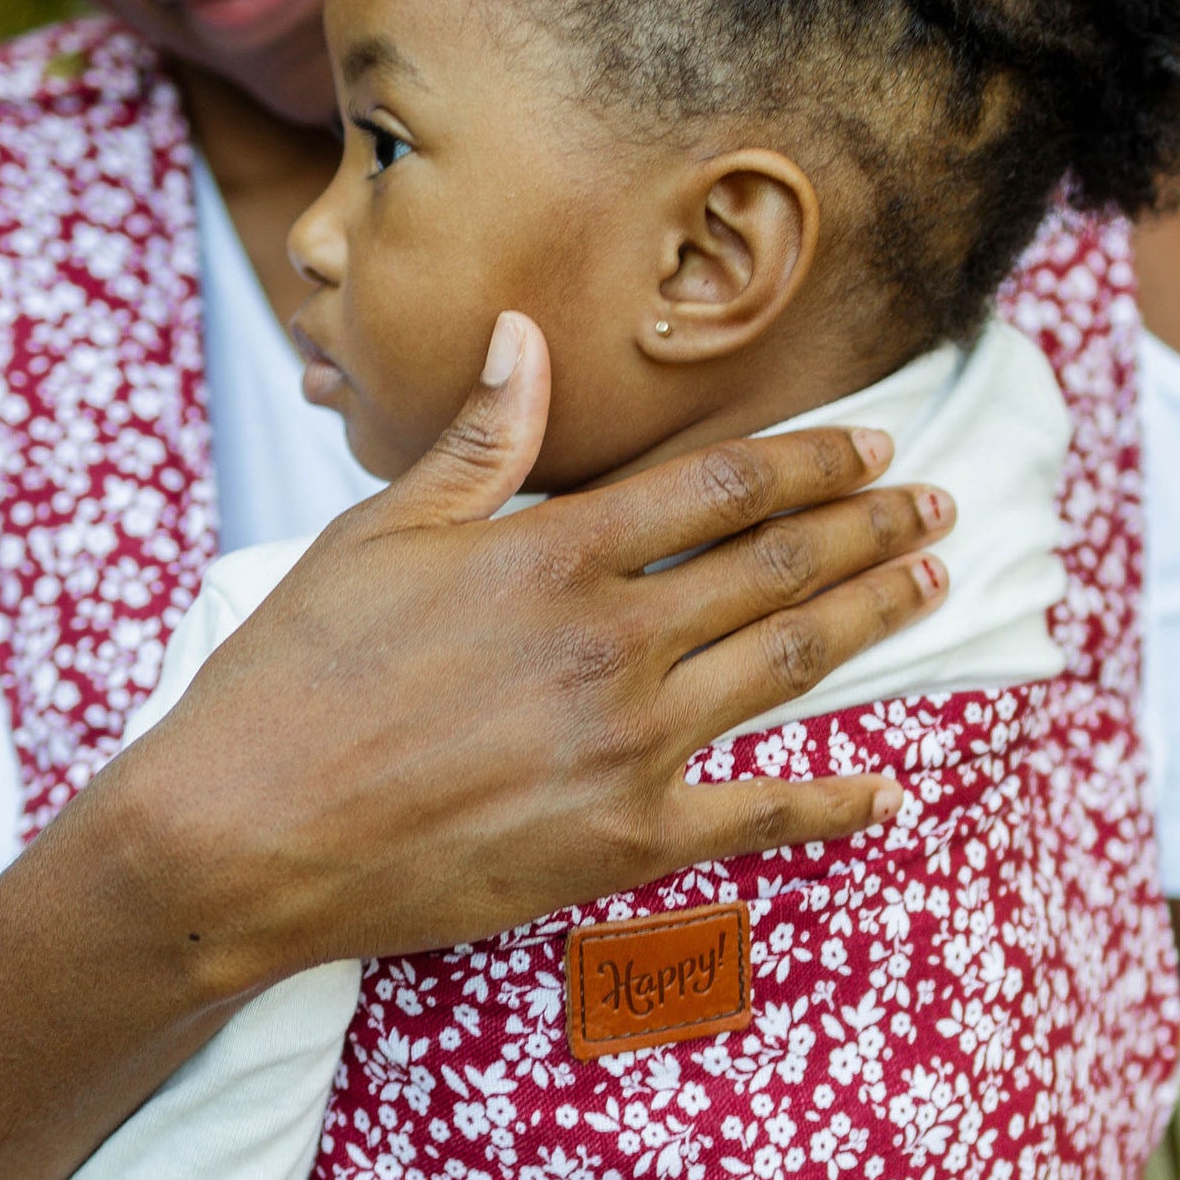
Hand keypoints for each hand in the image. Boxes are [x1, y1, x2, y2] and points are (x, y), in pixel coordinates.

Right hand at [127, 313, 951, 982]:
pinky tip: (891, 791)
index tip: (872, 440)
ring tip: (931, 583)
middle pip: (777, 566)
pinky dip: (835, 805)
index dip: (810, 457)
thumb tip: (527, 336)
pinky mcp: (622, 843)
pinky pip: (759, 817)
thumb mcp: (375, 535)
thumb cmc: (294, 677)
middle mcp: (612, 641)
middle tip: (938, 503)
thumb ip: (479, 443)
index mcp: (554, 553)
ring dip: (872, 617)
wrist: (242, 835)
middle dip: (870, 526)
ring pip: (788, 664)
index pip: (722, 484)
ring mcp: (628, 746)